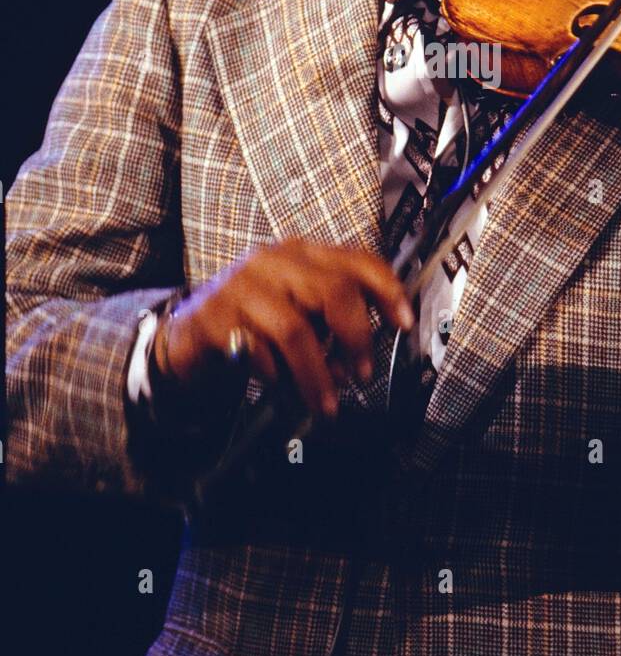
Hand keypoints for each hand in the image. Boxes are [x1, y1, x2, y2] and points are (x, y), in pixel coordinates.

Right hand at [159, 239, 413, 418]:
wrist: (183, 334)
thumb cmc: (251, 323)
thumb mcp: (298, 311)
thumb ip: (332, 323)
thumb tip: (362, 357)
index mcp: (301, 255)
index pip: (356, 260)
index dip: (387, 291)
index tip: (402, 323)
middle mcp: (273, 261)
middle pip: (333, 290)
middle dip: (356, 339)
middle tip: (362, 373)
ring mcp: (241, 286)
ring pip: (296, 328)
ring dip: (318, 373)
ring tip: (325, 400)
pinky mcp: (214, 317)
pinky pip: (256, 351)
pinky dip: (274, 375)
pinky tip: (277, 383)